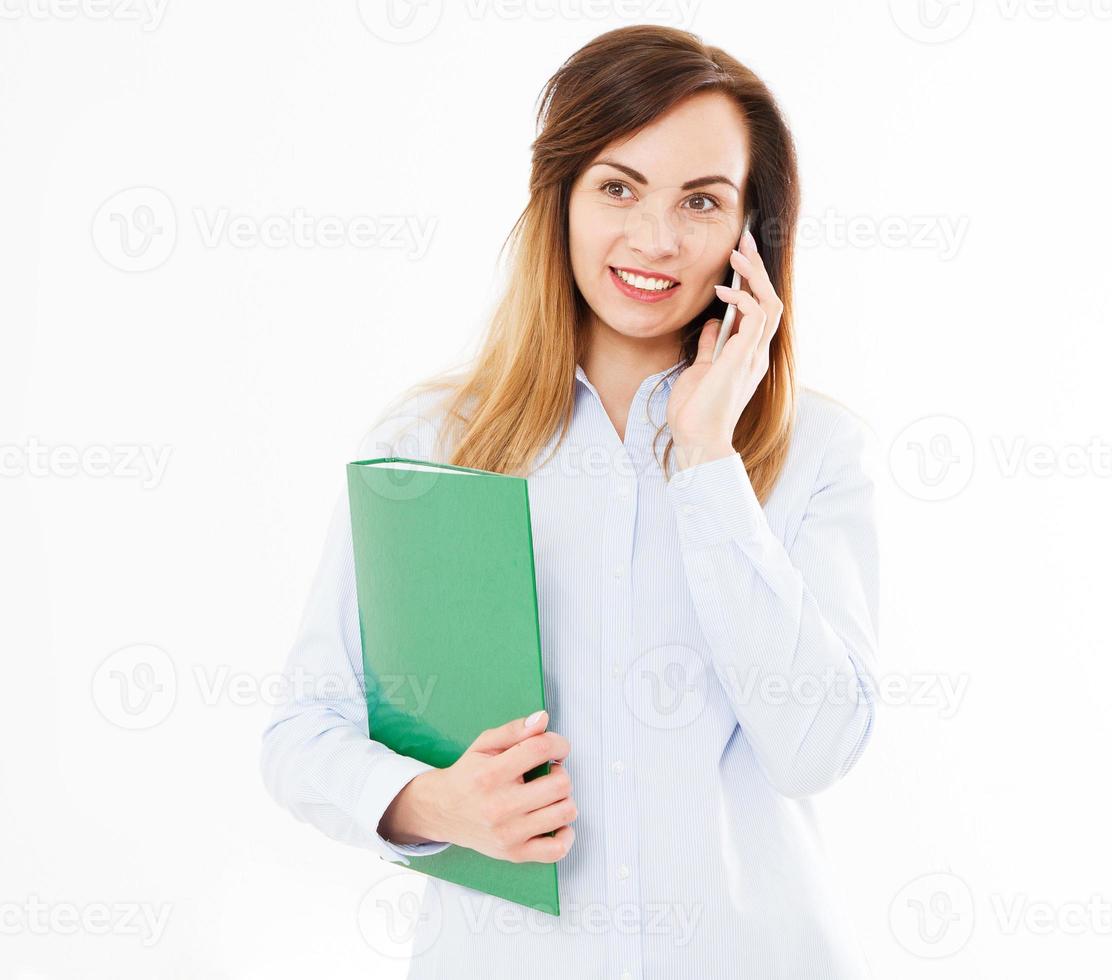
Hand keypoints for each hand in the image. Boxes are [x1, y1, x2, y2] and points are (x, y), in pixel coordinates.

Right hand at [379, 710, 576, 863]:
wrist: (442, 811)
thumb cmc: (467, 776)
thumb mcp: (484, 745)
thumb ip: (514, 730)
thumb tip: (543, 719)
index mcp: (491, 774)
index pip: (539, 750)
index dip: (558, 743)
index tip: (558, 746)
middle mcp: (499, 806)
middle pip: (559, 784)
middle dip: (561, 772)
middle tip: (550, 772)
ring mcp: (508, 833)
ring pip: (564, 812)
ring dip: (564, 799)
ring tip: (550, 794)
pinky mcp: (514, 853)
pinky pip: (556, 850)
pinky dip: (565, 834)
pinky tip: (555, 820)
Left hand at [666, 227, 783, 469]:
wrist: (696, 440)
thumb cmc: (696, 411)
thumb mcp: (701, 370)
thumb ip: (711, 347)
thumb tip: (712, 325)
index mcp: (749, 356)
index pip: (759, 310)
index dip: (753, 281)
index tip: (740, 256)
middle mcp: (757, 354)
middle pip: (770, 300)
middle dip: (758, 268)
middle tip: (744, 240)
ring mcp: (754, 356)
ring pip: (771, 303)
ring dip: (755, 276)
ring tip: (737, 254)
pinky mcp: (745, 358)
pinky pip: (757, 318)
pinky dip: (743, 300)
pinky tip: (723, 291)